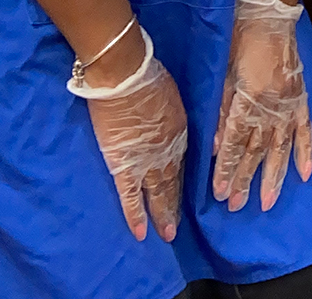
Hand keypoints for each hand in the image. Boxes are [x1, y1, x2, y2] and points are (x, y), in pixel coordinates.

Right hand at [83, 33, 188, 242]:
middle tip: (179, 226)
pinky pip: (131, 197)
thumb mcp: (171, 93)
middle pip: (174, 181)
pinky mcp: (124, 166)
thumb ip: (171, 112)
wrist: (125, 76)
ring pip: (158, 193)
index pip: (184, 162)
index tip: (186, 194)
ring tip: (168, 234)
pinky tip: (141, 233)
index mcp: (180, 131)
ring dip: (163, 215)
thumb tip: (167, 119)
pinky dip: (136, 216)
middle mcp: (169, 150)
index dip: (184, 179)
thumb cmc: (147, 76)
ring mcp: (148, 161)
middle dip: (176, 204)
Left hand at [211, 0, 311, 211]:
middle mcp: (273, 106)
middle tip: (236, 206)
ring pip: (281, 147)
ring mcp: (290, 103)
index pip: (237, 142)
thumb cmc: (240, 37)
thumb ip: (221, 111)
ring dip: (273, 176)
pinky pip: (306, 130)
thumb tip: (216, 147)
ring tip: (266, 201)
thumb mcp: (224, 71)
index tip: (219, 192)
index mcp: (251, 98)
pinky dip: (306, 152)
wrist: (270, 13)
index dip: (228, 168)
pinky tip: (304, 174)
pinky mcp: (301, 97)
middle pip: (257, 150)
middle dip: (245, 180)